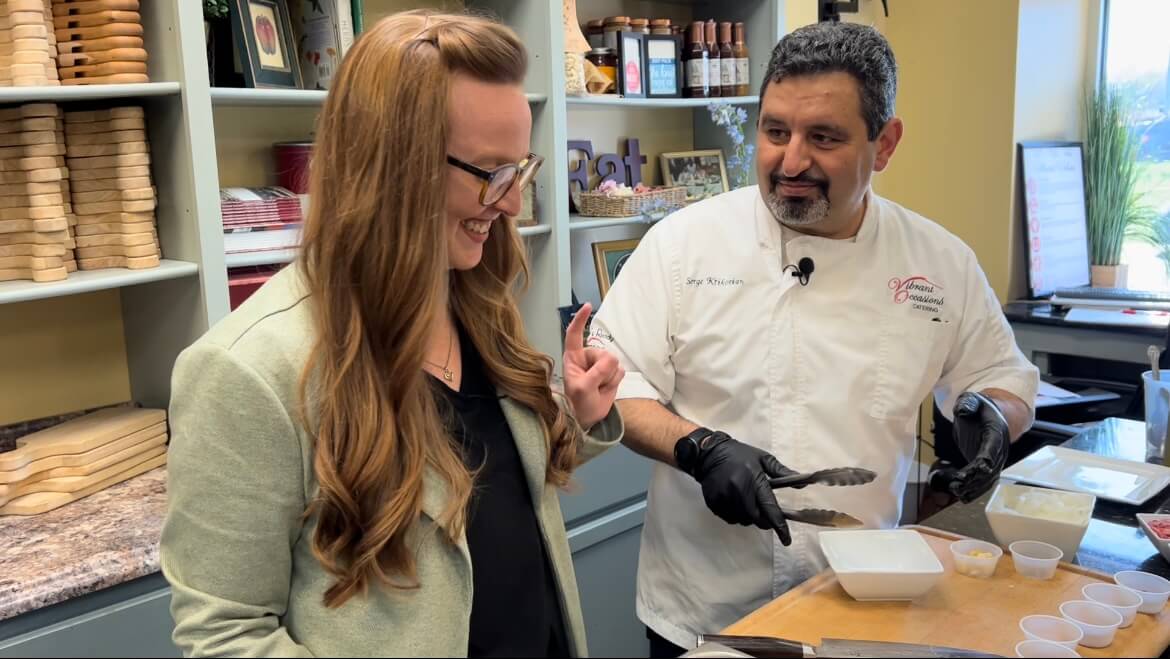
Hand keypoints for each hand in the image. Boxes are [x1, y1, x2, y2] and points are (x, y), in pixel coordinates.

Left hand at [562, 303, 623, 428]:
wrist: (587, 417)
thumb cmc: (577, 403)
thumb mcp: (582, 389)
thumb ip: (596, 373)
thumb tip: (611, 360)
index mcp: (573, 357)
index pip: (575, 334)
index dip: (580, 319)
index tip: (587, 306)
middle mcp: (587, 357)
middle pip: (604, 353)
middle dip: (603, 370)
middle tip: (593, 385)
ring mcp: (600, 365)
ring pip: (614, 362)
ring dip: (608, 378)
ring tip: (598, 388)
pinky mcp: (611, 372)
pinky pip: (620, 370)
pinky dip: (615, 382)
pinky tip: (605, 388)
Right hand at [690, 431, 798, 545]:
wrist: (709, 453)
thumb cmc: (739, 455)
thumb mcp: (763, 459)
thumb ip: (782, 472)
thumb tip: (802, 484)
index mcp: (754, 478)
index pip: (770, 508)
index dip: (780, 526)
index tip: (786, 539)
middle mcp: (739, 489)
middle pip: (757, 518)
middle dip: (764, 520)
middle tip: (765, 513)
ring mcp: (725, 497)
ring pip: (743, 520)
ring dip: (749, 517)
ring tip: (747, 502)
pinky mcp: (714, 503)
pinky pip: (730, 519)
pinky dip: (736, 515)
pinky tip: (735, 502)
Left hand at [949, 392, 1009, 502]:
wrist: (992, 416)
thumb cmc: (980, 409)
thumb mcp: (972, 401)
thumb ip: (968, 404)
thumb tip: (963, 410)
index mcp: (996, 433)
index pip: (993, 447)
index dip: (987, 458)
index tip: (979, 468)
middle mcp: (999, 450)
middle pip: (991, 468)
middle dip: (975, 478)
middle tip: (958, 484)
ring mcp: (994, 461)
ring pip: (988, 479)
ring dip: (973, 487)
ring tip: (957, 492)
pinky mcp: (987, 468)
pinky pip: (983, 482)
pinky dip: (974, 490)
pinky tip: (962, 496)